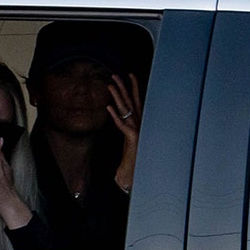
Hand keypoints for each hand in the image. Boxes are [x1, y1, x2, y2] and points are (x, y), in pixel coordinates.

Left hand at [106, 72, 141, 192]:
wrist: (139, 175)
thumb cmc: (135, 159)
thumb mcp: (130, 143)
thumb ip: (128, 132)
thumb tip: (123, 122)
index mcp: (140, 123)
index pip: (137, 101)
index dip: (133, 88)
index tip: (129, 75)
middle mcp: (140, 124)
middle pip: (132, 102)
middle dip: (124, 87)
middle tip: (116, 75)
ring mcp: (138, 130)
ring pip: (126, 110)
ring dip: (117, 96)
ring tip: (110, 85)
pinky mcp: (133, 139)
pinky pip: (122, 125)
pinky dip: (115, 116)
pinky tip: (108, 107)